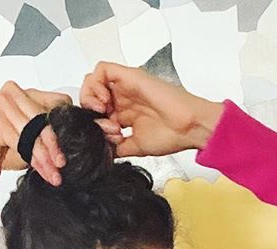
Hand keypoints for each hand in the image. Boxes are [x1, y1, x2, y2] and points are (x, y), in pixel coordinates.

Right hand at [0, 83, 120, 178]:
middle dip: (57, 146)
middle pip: (46, 120)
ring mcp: (4, 103)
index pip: (60, 104)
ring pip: (34, 132)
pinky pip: (20, 140)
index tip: (96, 137)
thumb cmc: (8, 147)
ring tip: (54, 174)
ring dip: (45, 157)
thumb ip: (55, 134)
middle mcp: (16, 92)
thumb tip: (97, 135)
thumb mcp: (37, 138)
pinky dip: (33, 158)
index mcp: (31, 93)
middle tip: (64, 165)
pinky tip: (42, 170)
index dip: (76, 123)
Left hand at [79, 62, 221, 157]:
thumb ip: (117, 147)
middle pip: (92, 94)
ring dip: (90, 95)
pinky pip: (102, 69)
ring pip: (93, 79)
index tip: (102, 136)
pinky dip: (96, 83)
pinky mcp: (129, 76)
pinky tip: (104, 100)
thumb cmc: (171, 136)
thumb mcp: (136, 147)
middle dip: (89, 110)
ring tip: (101, 110)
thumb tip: (102, 151)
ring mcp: (125, 86)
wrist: (188, 127)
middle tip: (102, 124)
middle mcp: (123, 97)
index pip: (96, 112)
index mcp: (125, 113)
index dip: (92, 123)